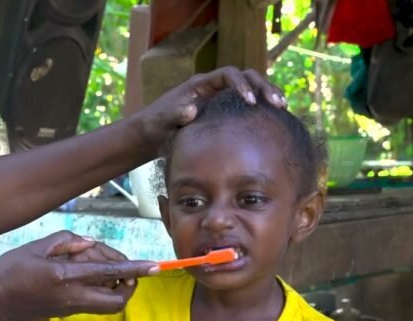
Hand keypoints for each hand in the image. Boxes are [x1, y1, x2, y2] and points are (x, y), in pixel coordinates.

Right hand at [0, 231, 156, 320]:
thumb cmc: (9, 270)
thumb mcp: (37, 247)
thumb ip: (68, 242)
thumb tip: (89, 244)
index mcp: (65, 277)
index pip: (109, 273)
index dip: (135, 269)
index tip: (156, 266)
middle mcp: (72, 297)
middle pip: (117, 301)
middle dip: (130, 286)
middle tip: (127, 268)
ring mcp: (70, 308)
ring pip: (108, 304)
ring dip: (115, 287)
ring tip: (102, 265)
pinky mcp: (66, 312)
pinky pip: (93, 303)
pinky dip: (99, 288)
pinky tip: (86, 271)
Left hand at [134, 66, 285, 149]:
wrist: (151, 134)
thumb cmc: (155, 125)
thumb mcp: (162, 121)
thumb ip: (174, 114)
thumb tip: (191, 109)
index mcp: (200, 84)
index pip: (228, 74)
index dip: (241, 84)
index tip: (250, 101)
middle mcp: (213, 87)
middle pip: (245, 77)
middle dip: (262, 86)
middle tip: (278, 102)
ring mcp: (219, 98)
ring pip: (250, 88)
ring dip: (267, 94)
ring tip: (282, 107)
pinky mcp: (223, 111)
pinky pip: (246, 104)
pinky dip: (260, 107)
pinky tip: (274, 119)